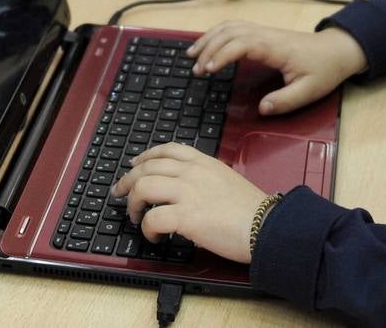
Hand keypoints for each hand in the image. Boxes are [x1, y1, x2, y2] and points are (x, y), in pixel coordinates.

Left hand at [111, 143, 268, 263]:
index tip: (134, 164)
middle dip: (128, 180)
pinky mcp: (185, 216)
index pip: (167, 150)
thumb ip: (205, 178)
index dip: (145, 156)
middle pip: (147, 167)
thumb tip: (186, 190)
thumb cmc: (251, 210)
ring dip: (132, 203)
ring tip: (135, 217)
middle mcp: (192, 172)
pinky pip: (152, 218)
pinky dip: (146, 228)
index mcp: (203, 162)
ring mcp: (187, 192)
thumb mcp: (227, 179)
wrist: (266, 226)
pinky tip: (153, 236)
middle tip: (120, 193)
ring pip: (143, 187)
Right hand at [188, 21, 366, 115]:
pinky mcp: (263, 34)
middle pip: (230, 33)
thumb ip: (285, 101)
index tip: (209, 69)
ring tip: (192, 56)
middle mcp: (266, 35)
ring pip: (230, 27)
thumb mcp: (309, 91)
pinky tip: (208, 44)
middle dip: (209, 49)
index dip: (222, 55)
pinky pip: (235, 27)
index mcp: (275, 47)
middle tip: (196, 71)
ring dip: (209, 38)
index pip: (241, 44)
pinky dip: (217, 34)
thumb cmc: (323, 69)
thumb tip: (262, 108)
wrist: (337, 50)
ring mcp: (264, 32)